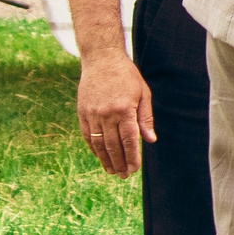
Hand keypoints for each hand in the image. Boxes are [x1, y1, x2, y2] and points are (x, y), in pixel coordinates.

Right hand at [77, 51, 154, 176]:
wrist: (101, 59)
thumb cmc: (126, 76)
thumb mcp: (143, 93)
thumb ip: (145, 118)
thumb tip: (150, 140)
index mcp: (125, 109)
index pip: (129, 140)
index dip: (132, 157)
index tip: (134, 169)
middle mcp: (107, 113)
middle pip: (113, 146)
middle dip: (119, 163)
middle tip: (124, 175)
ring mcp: (93, 114)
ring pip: (99, 144)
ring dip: (105, 160)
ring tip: (112, 171)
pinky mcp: (82, 112)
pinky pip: (87, 135)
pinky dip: (93, 148)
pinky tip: (100, 156)